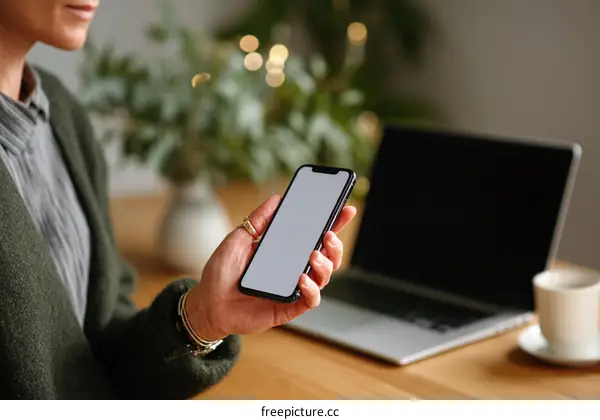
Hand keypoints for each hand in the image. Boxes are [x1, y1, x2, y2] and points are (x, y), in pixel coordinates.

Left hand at [184, 195, 356, 340]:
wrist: (208, 303)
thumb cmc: (222, 272)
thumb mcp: (238, 239)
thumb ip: (258, 220)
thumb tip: (277, 199)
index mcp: (286, 250)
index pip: (315, 235)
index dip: (334, 223)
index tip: (346, 209)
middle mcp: (294, 268)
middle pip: (328, 256)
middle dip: (335, 244)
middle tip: (328, 234)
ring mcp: (294, 288)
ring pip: (324, 277)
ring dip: (325, 264)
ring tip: (314, 255)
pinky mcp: (289, 307)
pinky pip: (310, 300)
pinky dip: (312, 290)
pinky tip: (302, 279)